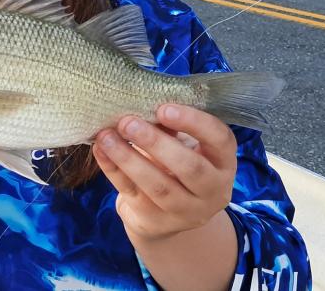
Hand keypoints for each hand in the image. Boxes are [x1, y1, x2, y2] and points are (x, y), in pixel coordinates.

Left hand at [93, 104, 236, 243]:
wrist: (165, 213)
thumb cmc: (175, 162)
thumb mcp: (183, 144)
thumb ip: (171, 127)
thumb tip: (142, 103)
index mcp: (223, 162)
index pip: (220, 139)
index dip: (193, 122)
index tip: (163, 108)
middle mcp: (212, 190)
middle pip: (190, 168)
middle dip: (156, 143)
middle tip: (127, 122)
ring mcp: (186, 211)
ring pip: (158, 186)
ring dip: (129, 158)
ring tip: (106, 136)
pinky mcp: (155, 221)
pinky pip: (131, 192)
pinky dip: (113, 169)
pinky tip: (100, 149)